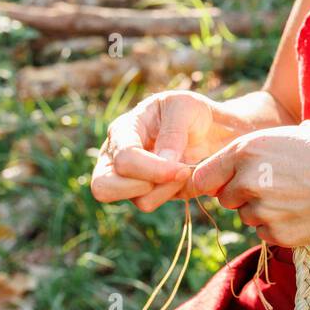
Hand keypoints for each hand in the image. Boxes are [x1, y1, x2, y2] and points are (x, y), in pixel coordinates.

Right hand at [90, 90, 221, 212]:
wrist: (204, 126)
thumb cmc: (189, 111)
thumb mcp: (184, 106)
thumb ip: (173, 131)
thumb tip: (166, 159)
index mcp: (122, 131)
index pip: (124, 159)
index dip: (153, 169)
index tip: (183, 169)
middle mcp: (115, 157)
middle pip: (104, 188)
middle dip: (145, 187)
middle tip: (176, 173)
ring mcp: (127, 178)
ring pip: (137, 201)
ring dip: (166, 191)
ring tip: (185, 172)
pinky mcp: (144, 192)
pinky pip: (153, 203)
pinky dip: (172, 194)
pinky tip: (183, 178)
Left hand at [188, 119, 309, 247]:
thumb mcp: (298, 132)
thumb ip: (265, 146)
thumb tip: (252, 155)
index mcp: (248, 149)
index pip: (202, 176)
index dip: (216, 178)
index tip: (229, 179)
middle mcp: (248, 181)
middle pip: (225, 198)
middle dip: (243, 193)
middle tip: (276, 184)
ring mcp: (264, 212)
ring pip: (247, 217)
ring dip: (263, 210)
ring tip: (298, 195)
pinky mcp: (280, 235)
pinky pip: (267, 233)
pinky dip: (280, 225)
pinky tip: (306, 210)